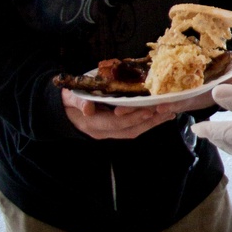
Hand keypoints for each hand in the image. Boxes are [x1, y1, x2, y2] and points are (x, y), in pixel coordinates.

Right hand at [63, 91, 178, 139]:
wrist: (63, 111)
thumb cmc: (67, 101)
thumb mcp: (68, 98)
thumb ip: (77, 102)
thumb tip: (88, 108)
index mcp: (92, 124)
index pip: (115, 124)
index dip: (131, 118)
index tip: (147, 110)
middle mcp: (103, 132)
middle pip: (130, 130)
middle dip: (149, 121)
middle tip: (166, 110)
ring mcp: (110, 132)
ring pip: (134, 131)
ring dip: (153, 123)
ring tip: (169, 113)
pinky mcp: (116, 129)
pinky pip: (134, 128)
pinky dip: (148, 122)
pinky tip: (162, 115)